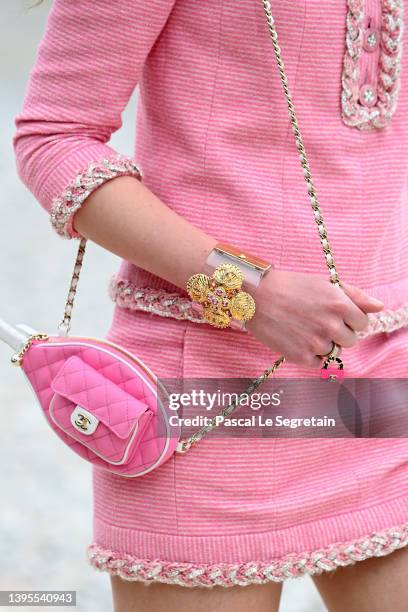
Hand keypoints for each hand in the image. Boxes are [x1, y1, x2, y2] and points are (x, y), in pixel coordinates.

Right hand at [245, 270, 383, 368]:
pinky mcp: (301, 357)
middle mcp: (331, 325)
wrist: (255, 297)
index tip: (334, 313)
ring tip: (303, 327)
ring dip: (323, 342)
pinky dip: (309, 353)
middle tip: (316, 320)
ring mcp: (317, 343)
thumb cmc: (290, 287)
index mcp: (340, 305)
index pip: (362, 323)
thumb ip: (356, 296)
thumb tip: (380, 307)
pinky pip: (318, 362)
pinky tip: (296, 338)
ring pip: (333, 351)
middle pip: (350, 340)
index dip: (349, 318)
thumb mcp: (325, 284)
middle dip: (337, 331)